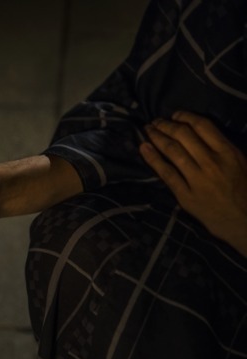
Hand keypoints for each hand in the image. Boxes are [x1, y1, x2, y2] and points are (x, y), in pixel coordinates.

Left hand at [141, 111, 246, 255]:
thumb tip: (199, 131)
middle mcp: (211, 163)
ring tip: (148, 130)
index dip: (185, 117)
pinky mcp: (185, 195)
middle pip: (183, 136)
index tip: (175, 115)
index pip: (202, 126)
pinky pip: (166, 173)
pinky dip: (152, 159)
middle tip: (156, 121)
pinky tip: (143, 148)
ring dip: (157, 137)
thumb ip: (222, 146)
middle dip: (166, 125)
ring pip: (172, 151)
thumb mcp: (241, 162)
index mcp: (228, 152)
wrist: (244, 221)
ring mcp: (197, 179)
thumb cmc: (244, 190)